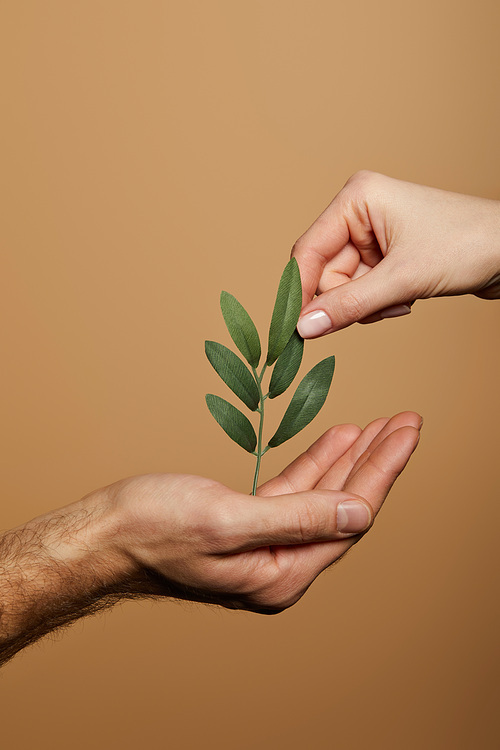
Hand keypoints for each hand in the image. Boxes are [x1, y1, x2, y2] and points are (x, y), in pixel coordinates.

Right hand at [0, 412, 419, 664]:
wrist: (100, 536)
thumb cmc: (150, 528)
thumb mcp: (226, 519)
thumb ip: (297, 518)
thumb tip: (359, 514)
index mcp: (281, 575)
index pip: (349, 517)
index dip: (381, 471)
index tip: (406, 432)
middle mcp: (280, 567)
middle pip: (343, 507)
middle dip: (376, 462)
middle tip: (406, 422)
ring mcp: (265, 547)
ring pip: (322, 497)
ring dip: (351, 459)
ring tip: (381, 427)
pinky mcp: (248, 525)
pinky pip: (295, 492)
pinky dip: (316, 464)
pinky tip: (336, 440)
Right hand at [293, 171, 499, 337]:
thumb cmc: (468, 245)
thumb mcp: (402, 279)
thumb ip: (350, 304)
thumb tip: (305, 327)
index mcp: (357, 198)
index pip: (308, 250)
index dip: (301, 292)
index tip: (294, 329)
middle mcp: (361, 213)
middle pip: (326, 273)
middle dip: (350, 299)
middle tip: (381, 307)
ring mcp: (375, 236)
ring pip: (345, 287)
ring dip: (369, 304)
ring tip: (403, 299)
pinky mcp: (388, 256)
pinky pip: (363, 290)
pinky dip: (381, 303)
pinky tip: (407, 298)